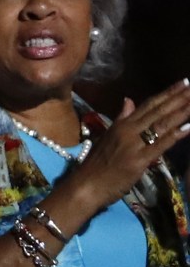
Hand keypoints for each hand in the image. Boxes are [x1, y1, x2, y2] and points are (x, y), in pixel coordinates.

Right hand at [75, 79, 189, 209]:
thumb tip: (128, 101)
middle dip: (178, 98)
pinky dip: (176, 135)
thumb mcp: (108, 137)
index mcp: (121, 124)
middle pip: (157, 111)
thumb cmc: (96, 164)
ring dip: (180, 112)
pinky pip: (160, 144)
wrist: (86, 184)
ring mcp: (133, 144)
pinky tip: (189, 127)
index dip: (167, 93)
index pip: (148, 104)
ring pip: (161, 124)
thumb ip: (121, 119)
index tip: (183, 82)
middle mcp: (128, 130)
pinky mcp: (139, 160)